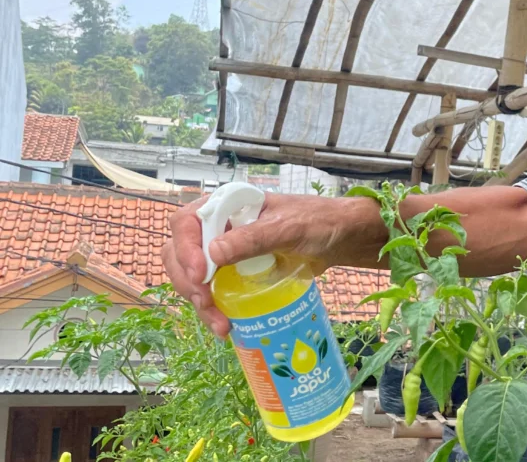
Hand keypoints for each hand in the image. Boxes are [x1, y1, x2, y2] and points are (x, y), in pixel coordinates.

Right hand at [165, 192, 386, 336]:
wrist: (342, 238)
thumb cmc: (319, 223)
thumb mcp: (289, 227)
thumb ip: (254, 238)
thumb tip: (212, 254)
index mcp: (228, 205)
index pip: (186, 223)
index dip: (185, 249)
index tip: (200, 274)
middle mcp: (220, 226)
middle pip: (179, 253)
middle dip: (188, 282)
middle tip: (207, 305)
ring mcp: (225, 251)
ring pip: (192, 277)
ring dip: (198, 301)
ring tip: (221, 325)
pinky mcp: (235, 273)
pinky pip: (211, 291)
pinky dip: (213, 309)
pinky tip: (226, 325)